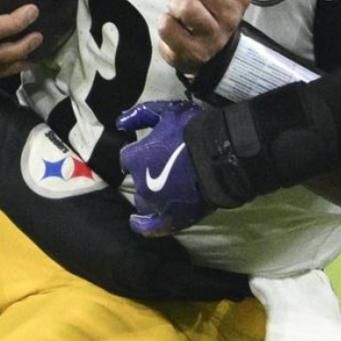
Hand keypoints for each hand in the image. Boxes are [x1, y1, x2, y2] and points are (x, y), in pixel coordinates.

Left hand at [117, 100, 211, 236]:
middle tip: (166, 166)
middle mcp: (140, 182)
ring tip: (166, 188)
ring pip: (144, 202)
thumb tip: (120, 123)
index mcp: (135, 157)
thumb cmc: (192, 131)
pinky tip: (138, 222)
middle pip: (137, 180)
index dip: (140, 153)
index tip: (152, 150)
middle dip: (147, 174)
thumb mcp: (166, 112)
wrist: (219, 154)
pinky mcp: (170, 219)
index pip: (128, 158)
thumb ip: (140, 115)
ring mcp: (155, 203)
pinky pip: (151, 227)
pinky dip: (144, 226)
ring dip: (150, 195)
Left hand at [158, 0, 252, 74]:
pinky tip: (174, 25)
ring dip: (174, 2)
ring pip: (186, 5)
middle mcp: (231, 15)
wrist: (212, 50)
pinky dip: (165, 21)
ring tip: (177, 8)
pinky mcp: (192, 52)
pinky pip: (167, 26)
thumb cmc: (209, 8)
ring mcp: (213, 36)